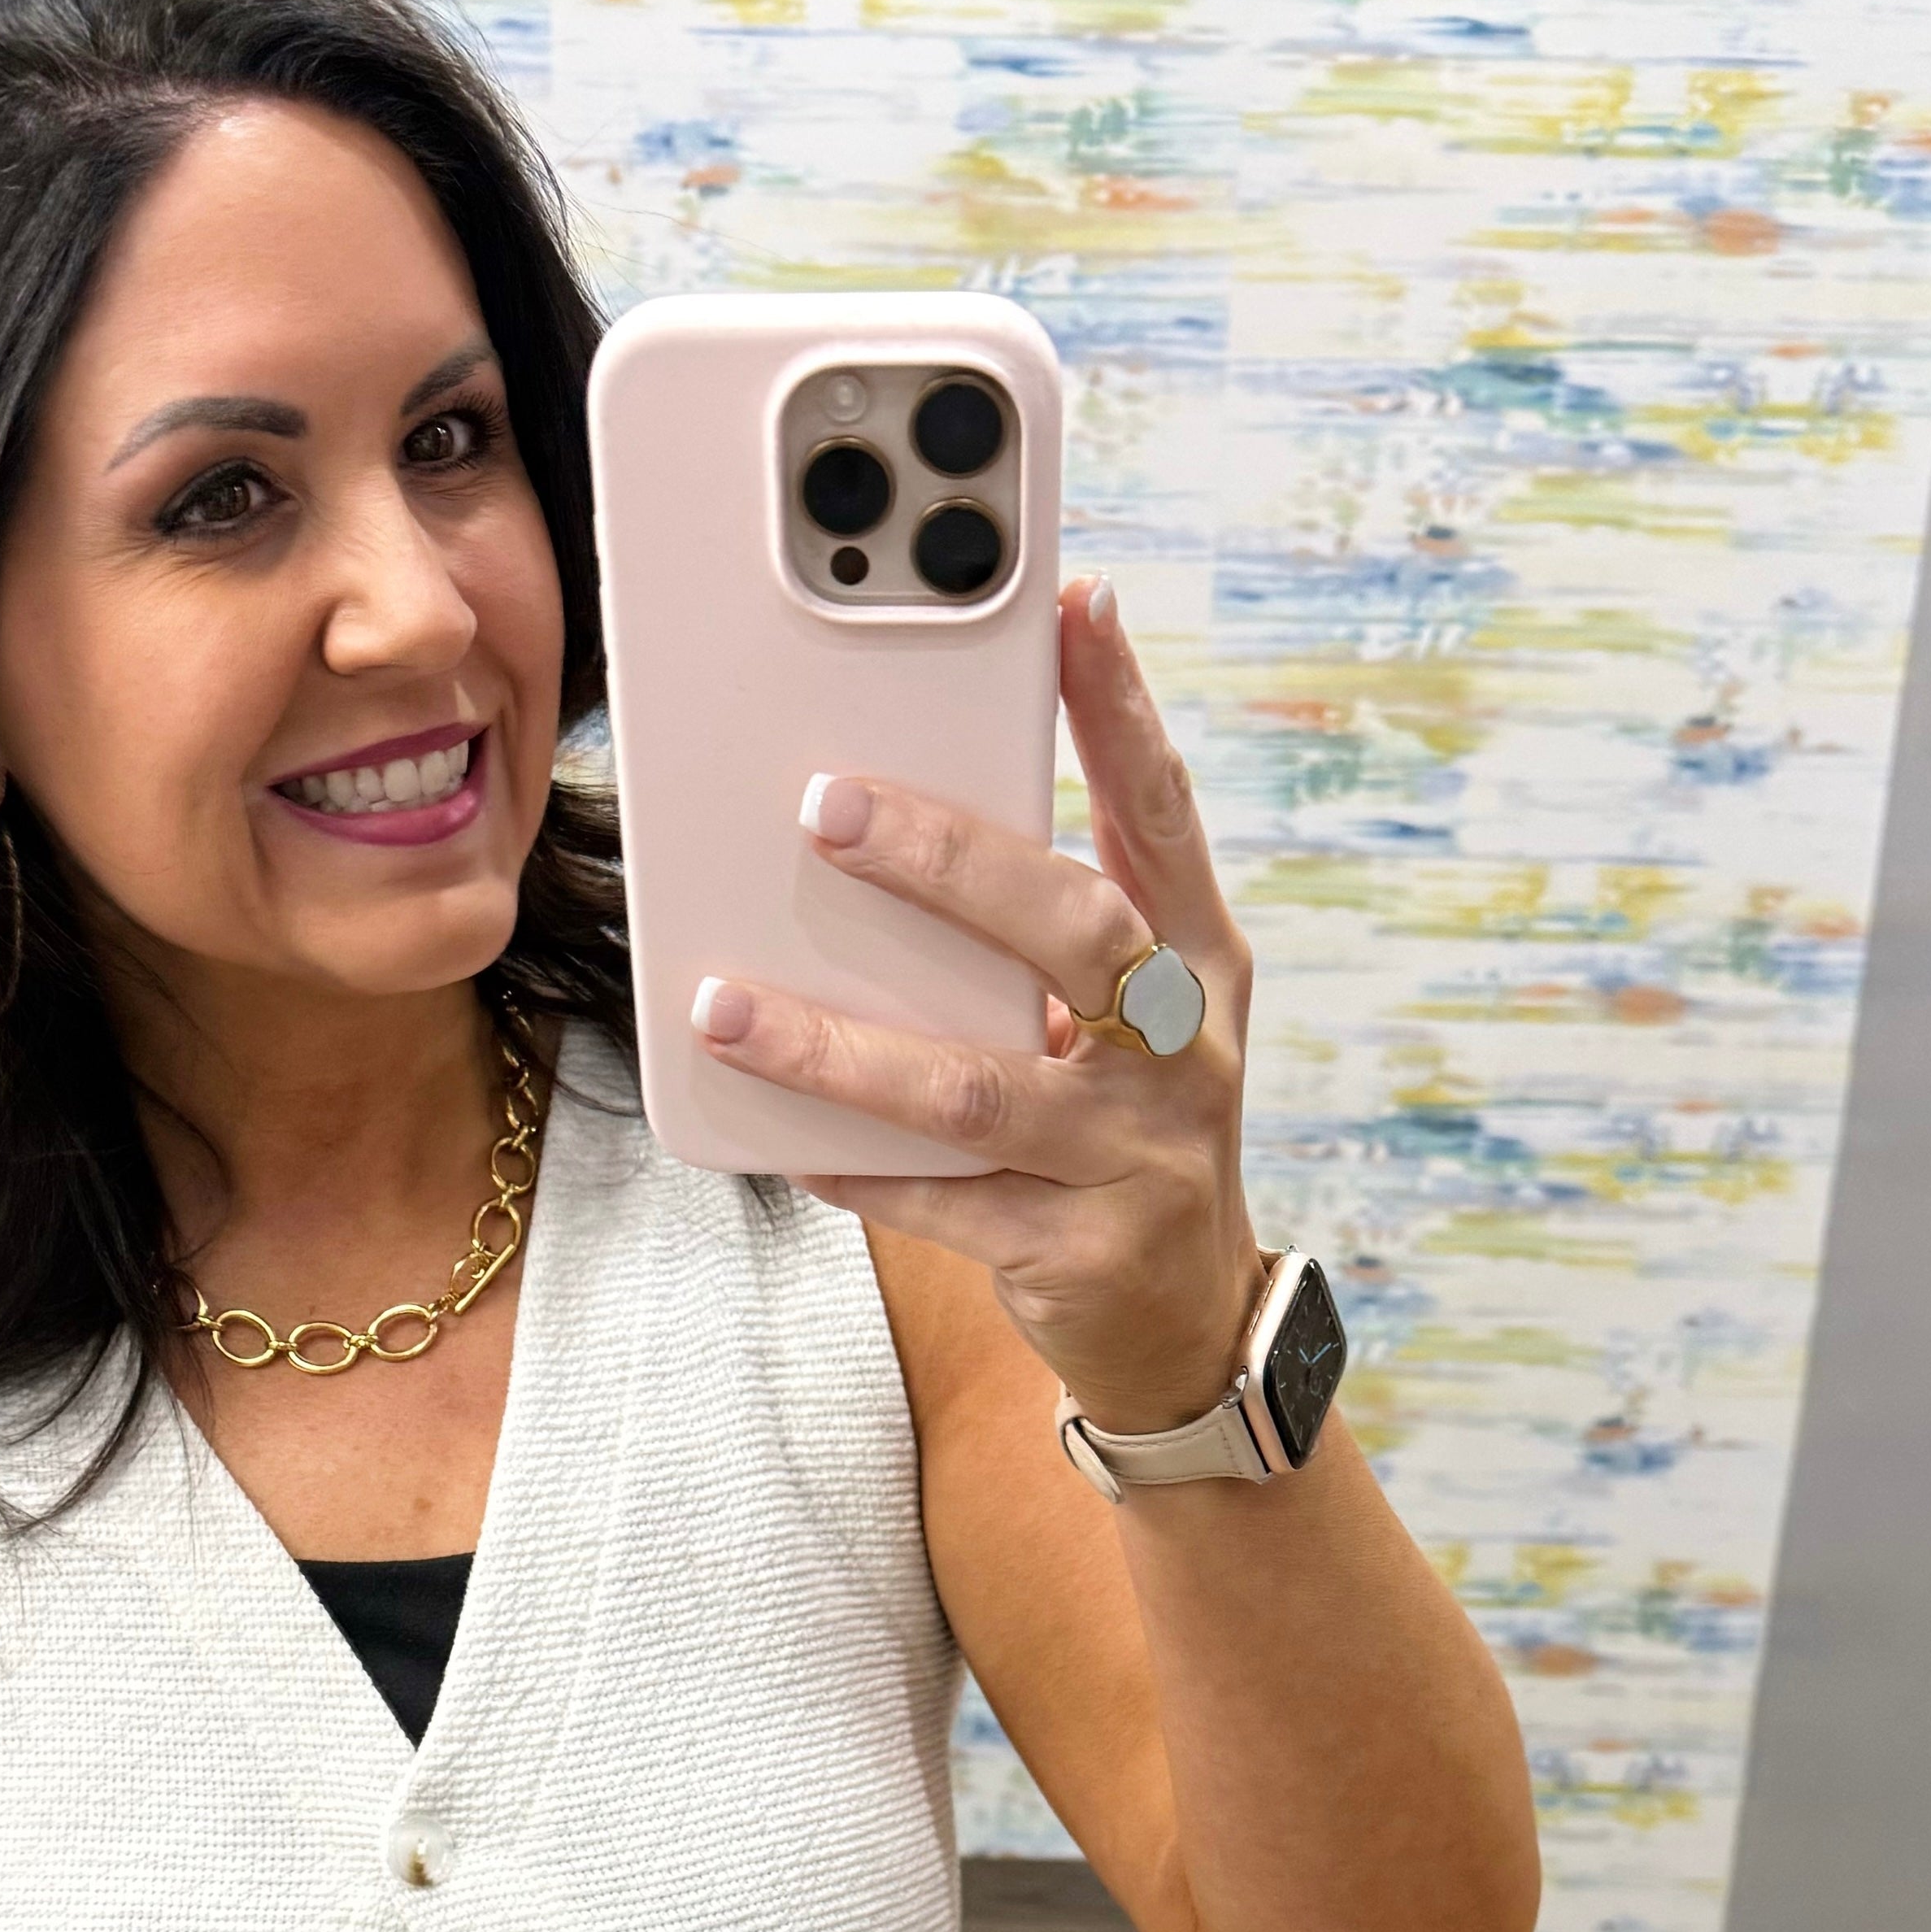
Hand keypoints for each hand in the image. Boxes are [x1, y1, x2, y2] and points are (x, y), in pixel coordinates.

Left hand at [684, 574, 1262, 1439]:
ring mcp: (1138, 1159)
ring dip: (840, 1047)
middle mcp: (1185, 1053)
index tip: (1072, 605)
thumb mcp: (1124, 1025)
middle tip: (827, 807)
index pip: (1162, 816)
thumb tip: (893, 827)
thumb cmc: (1126, 1135)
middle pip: (1074, 932)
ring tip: (729, 1007)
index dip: (1122, 711)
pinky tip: (779, 1142)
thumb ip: (1046, 938)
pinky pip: (940, 1206)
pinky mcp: (1077, 1253)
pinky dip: (854, 1170)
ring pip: (975, 1089)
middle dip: (950, 863)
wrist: (1187, 1326)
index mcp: (1201, 966)